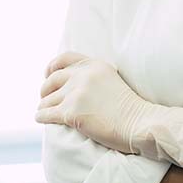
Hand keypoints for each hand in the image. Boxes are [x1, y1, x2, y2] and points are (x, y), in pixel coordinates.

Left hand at [35, 51, 182, 174]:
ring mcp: (76, 93)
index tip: (47, 74)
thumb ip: (94, 77)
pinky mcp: (71, 112)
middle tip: (45, 98)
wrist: (141, 124)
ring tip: (44, 112)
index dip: (52, 66)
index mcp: (94, 65)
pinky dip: (41, 117)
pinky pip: (46, 113)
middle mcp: (83, 75)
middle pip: (52, 79)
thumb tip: (73, 84)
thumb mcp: (113, 81)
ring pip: (47, 99)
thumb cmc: (132, 109)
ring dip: (44, 106)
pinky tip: (41, 119)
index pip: (64, 58)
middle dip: (46, 90)